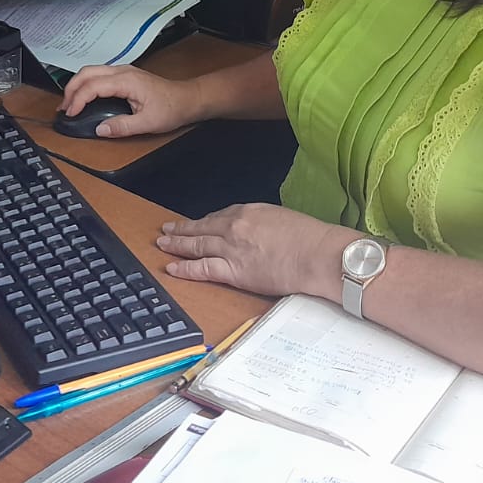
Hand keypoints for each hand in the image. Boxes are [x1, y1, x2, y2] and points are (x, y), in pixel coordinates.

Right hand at [59, 66, 196, 138]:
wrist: (187, 99)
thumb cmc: (171, 107)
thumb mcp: (148, 122)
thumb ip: (122, 126)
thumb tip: (100, 129)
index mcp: (126, 80)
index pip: (93, 86)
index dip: (78, 99)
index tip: (70, 113)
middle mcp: (122, 71)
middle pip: (87, 72)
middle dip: (71, 89)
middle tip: (64, 108)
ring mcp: (123, 71)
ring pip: (91, 71)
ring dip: (77, 85)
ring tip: (69, 104)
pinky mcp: (124, 75)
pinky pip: (99, 75)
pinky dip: (86, 84)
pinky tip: (84, 97)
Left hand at [156, 203, 354, 298]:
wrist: (319, 254)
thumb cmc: (311, 239)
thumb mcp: (283, 219)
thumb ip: (264, 224)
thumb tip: (260, 234)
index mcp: (249, 211)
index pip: (219, 216)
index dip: (203, 222)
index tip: (194, 224)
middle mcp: (235, 226)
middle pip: (201, 228)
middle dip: (181, 230)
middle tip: (166, 230)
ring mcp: (232, 248)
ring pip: (196, 245)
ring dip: (177, 245)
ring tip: (163, 244)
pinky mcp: (234, 271)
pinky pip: (202, 268)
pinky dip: (185, 268)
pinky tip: (172, 267)